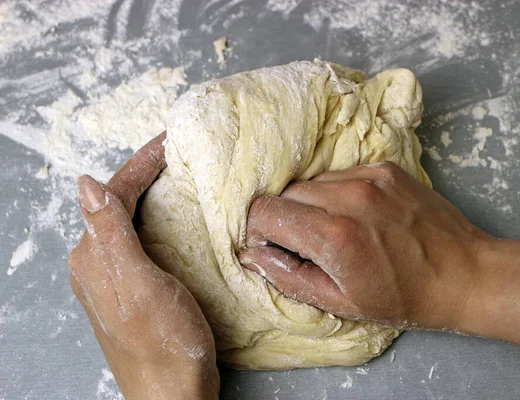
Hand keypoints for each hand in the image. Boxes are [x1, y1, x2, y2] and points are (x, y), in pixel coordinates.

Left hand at [69, 133, 218, 399]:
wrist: (173, 392)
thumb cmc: (164, 342)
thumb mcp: (139, 284)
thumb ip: (112, 234)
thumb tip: (86, 184)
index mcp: (94, 257)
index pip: (113, 195)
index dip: (140, 165)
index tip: (169, 143)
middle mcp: (96, 264)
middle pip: (118, 205)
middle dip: (144, 175)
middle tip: (176, 155)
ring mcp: (113, 279)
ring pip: (129, 222)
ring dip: (150, 196)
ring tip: (176, 178)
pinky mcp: (132, 290)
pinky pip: (139, 241)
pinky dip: (156, 221)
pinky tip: (173, 220)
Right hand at [239, 161, 486, 329]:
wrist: (465, 273)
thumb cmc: (405, 297)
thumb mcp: (342, 303)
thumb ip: (289, 276)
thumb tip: (252, 254)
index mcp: (335, 236)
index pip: (265, 212)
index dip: (260, 231)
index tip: (273, 246)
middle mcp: (349, 198)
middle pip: (285, 194)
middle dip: (285, 219)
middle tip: (307, 244)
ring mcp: (370, 178)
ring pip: (311, 182)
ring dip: (311, 205)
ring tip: (337, 230)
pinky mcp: (385, 168)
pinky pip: (340, 174)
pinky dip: (337, 194)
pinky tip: (358, 215)